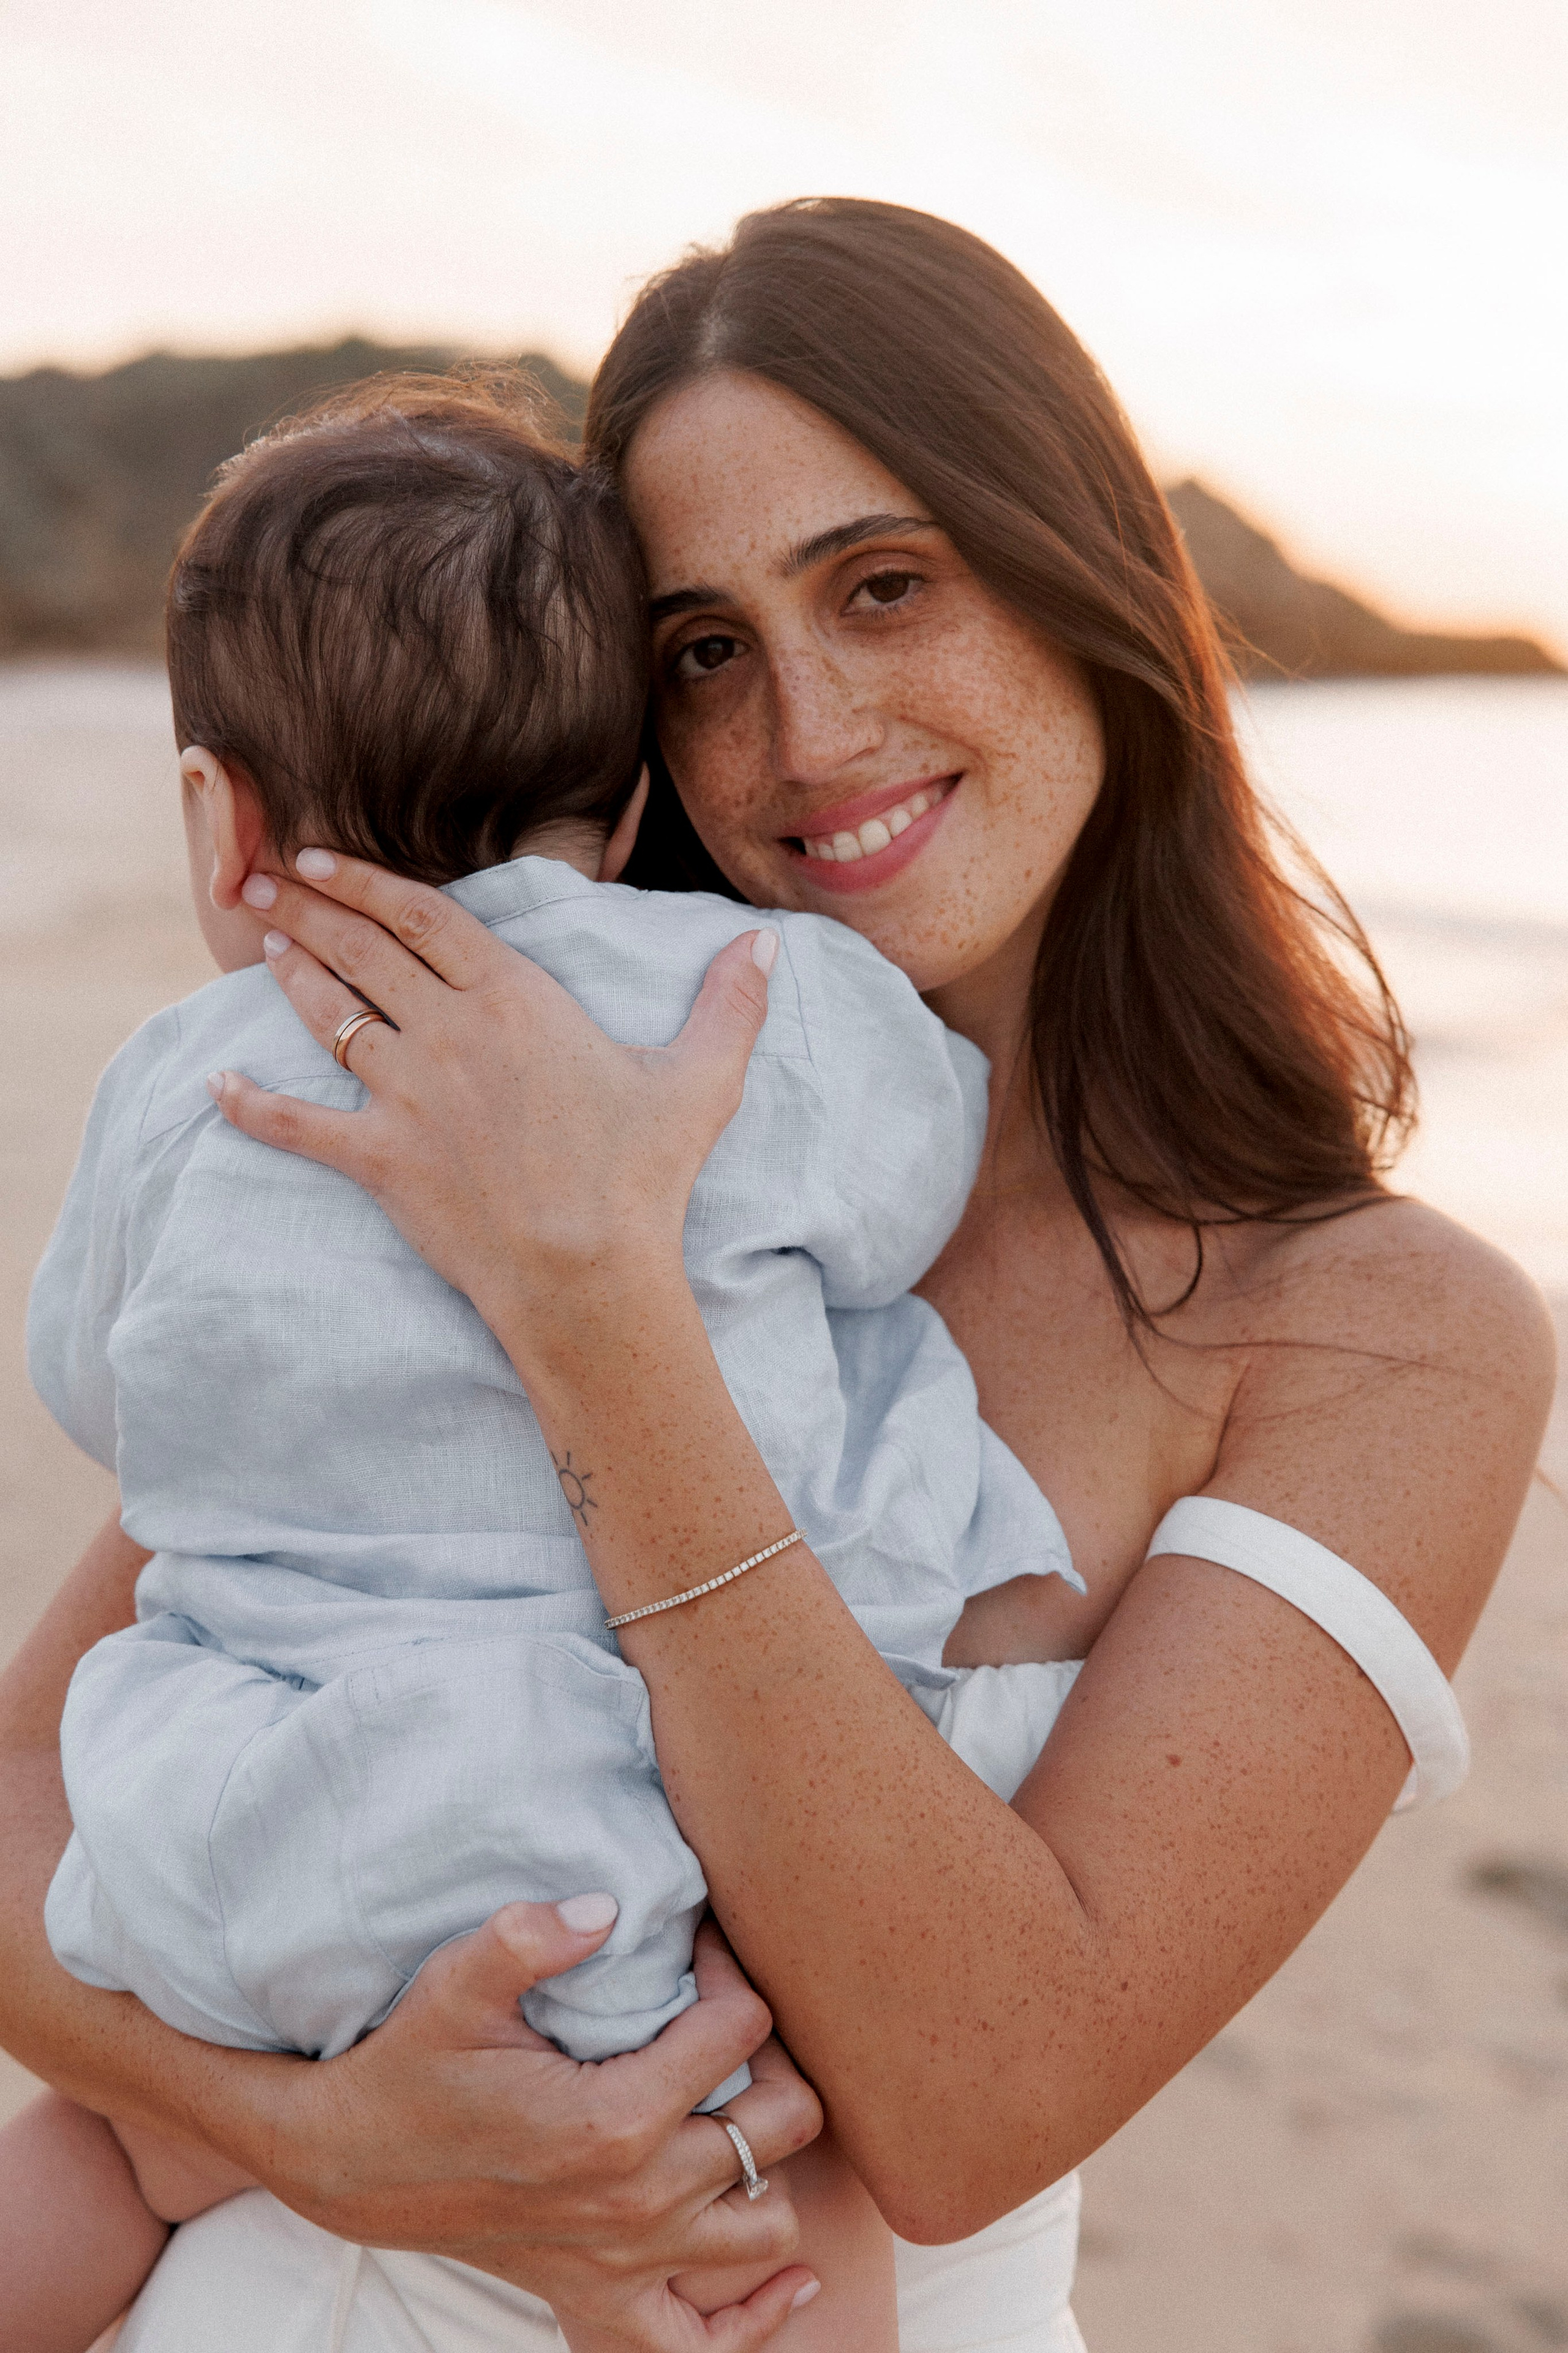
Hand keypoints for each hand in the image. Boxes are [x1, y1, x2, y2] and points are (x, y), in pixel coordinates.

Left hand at [214, 852, 774, 1348]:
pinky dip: (252, 1107)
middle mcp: (450, 1034)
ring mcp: (408, 1096)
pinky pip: (299, 1127)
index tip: (318, 856)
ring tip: (257, 942)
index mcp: (515, 1000)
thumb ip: (730, 1004)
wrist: (589, 1273)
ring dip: (288, 973)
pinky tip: (216, 1088)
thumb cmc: (645, 1177)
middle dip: (304, 907)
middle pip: (362, 951)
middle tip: (256, 878)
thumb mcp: (701, 1080)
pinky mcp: (381, 1162)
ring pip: (329, 1016)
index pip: (424, 917)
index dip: (365, 880)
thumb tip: (765, 944)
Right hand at [247, 1903, 819, 2349]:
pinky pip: (709, 2343)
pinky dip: (759, 2313)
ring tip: (737, 2104)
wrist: (349, 2161)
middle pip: (784, 2122)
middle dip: (773, 2054)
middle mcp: (638, 2201)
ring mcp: (627, 2263)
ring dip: (771, 2162)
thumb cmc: (409, 2062)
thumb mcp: (456, 1983)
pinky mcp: (603, 2301)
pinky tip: (789, 2277)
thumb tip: (607, 1906)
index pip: (740, 2028)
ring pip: (770, 2219)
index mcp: (613, 2121)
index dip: (729, 1968)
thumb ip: (530, 1936)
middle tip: (726, 2014)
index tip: (697, 1945)